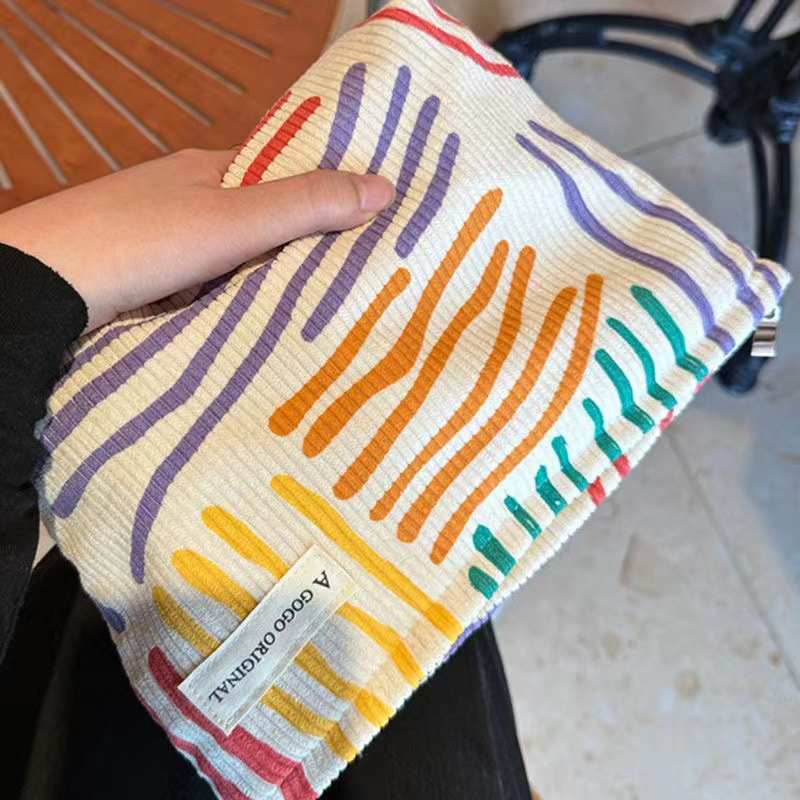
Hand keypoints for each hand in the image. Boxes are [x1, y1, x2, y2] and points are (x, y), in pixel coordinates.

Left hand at [0, 149, 394, 331]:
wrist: (44, 287)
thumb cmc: (139, 241)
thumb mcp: (235, 220)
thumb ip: (305, 206)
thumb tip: (384, 188)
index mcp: (209, 170)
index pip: (284, 175)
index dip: (326, 195)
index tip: (371, 223)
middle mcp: (187, 201)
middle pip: (263, 222)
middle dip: (304, 247)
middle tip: (359, 276)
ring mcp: (166, 244)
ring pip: (236, 261)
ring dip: (269, 281)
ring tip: (322, 307)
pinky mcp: (150, 283)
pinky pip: (210, 289)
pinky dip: (235, 302)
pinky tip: (259, 324)